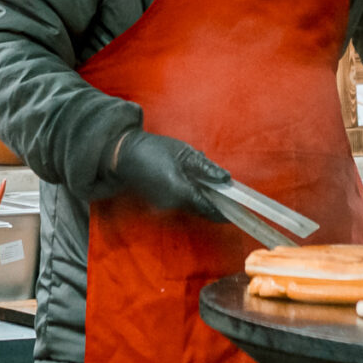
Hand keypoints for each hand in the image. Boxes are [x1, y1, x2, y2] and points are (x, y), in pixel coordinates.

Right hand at [105, 130, 231, 217]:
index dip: (224, 211)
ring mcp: (166, 204)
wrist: (124, 155)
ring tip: (212, 184)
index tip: (239, 212)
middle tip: (231, 195)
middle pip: (202, 208)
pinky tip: (195, 181)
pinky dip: (194, 195)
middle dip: (217, 203)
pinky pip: (184, 201)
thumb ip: (205, 168)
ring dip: (205, 198)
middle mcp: (173, 202)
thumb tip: (226, 179)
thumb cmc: (153, 150)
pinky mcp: (162, 202)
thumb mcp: (182, 152)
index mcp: (179, 189)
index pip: (207, 206)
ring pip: (193, 205)